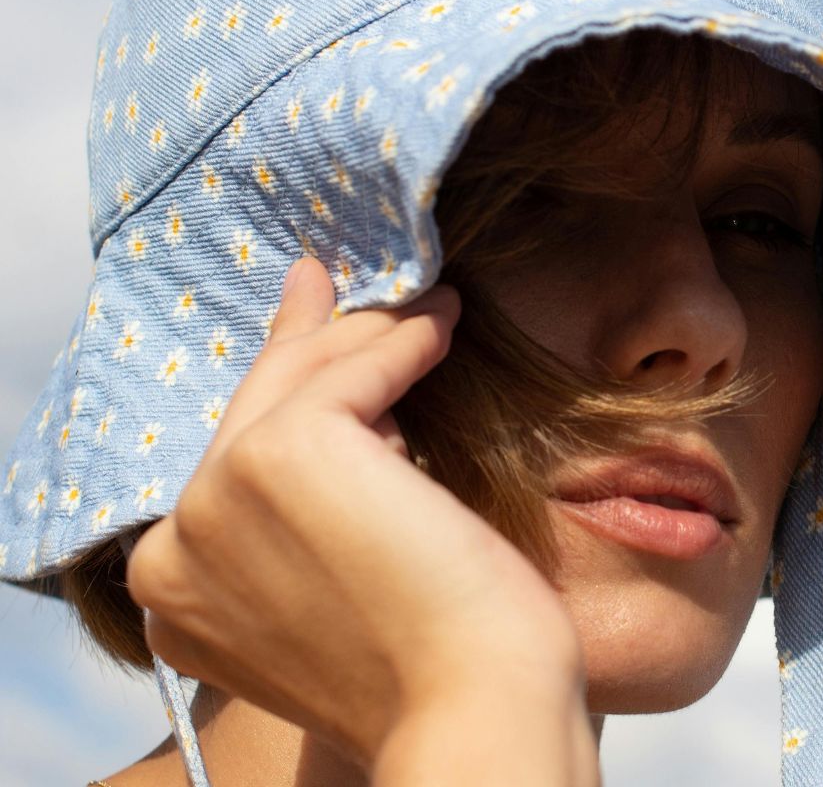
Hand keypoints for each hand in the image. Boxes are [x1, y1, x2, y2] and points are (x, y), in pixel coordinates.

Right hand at [126, 257, 586, 769]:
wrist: (473, 710)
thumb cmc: (426, 652)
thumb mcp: (338, 565)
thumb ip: (305, 489)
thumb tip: (326, 381)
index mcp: (177, 587)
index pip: (231, 457)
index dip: (276, 390)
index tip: (307, 329)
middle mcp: (177, 543)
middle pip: (258, 407)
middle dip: (312, 341)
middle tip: (329, 283)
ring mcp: (219, 497)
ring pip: (305, 380)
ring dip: (374, 338)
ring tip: (431, 310)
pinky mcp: (282, 454)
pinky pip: (358, 372)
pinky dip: (406, 343)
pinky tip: (442, 325)